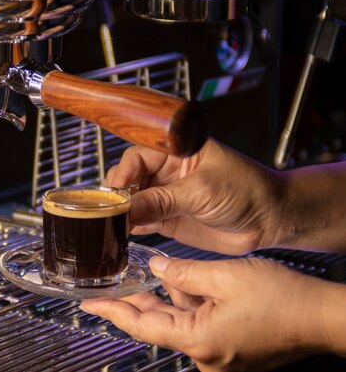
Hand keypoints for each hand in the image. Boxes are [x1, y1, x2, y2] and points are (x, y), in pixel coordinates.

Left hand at [80, 256, 335, 371]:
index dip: (112, 311)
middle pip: (156, 323)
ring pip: (177, 321)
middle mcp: (204, 354)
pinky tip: (180, 282)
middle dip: (134, 301)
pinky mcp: (229, 346)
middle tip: (110, 285)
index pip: (140, 325)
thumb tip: (156, 267)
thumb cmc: (283, 300)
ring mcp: (217, 352)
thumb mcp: (225, 276)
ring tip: (143, 275)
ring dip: (163, 298)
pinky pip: (197, 323)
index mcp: (198, 340)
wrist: (323, 317)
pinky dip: (187, 303)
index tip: (89, 304)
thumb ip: (182, 273)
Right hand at [105, 139, 286, 254]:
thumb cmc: (248, 190)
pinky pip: (142, 220)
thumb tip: (128, 209)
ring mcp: (167, 196)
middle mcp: (168, 171)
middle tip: (112, 209)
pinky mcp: (169, 219)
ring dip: (123, 212)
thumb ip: (163, 200)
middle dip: (119, 193)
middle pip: (131, 178)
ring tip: (114, 223)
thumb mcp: (202, 191)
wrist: (272, 220)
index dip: (124, 171)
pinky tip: (124, 232)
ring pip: (133, 201)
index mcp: (176, 151)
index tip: (117, 188)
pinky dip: (132, 226)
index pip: (139, 155)